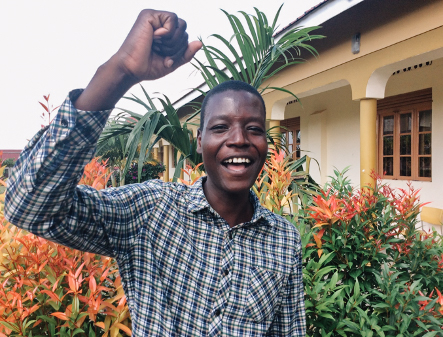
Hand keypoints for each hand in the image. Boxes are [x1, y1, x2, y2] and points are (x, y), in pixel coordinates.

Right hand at [74, 9, 200, 110]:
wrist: (132, 69)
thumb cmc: (148, 67)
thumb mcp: (173, 62)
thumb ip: (186, 53)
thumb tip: (200, 43)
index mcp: (165, 33)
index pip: (185, 36)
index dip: (180, 50)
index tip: (166, 59)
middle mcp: (160, 24)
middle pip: (185, 29)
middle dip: (177, 47)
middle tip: (161, 53)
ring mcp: (154, 18)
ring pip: (181, 24)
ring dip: (172, 42)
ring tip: (157, 46)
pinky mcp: (149, 15)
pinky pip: (172, 19)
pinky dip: (167, 33)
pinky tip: (154, 38)